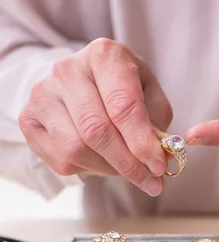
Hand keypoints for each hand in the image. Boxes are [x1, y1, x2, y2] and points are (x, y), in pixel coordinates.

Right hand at [18, 38, 172, 195]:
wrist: (87, 80)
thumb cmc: (125, 89)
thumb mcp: (151, 97)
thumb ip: (157, 125)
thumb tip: (163, 158)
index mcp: (104, 56)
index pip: (123, 106)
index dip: (142, 142)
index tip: (159, 166)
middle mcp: (68, 70)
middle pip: (96, 130)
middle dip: (128, 163)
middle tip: (151, 181)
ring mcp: (43, 93)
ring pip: (76, 149)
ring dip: (109, 169)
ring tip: (128, 170)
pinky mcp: (28, 118)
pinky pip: (60, 160)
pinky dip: (88, 169)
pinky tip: (103, 161)